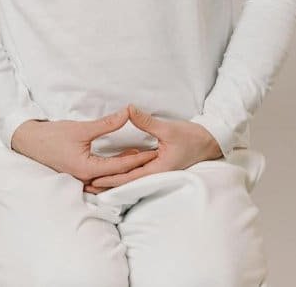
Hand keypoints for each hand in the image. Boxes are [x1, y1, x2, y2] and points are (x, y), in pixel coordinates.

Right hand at [10, 108, 158, 190]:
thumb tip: (127, 114)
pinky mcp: (79, 175)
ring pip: (110, 180)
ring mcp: (81, 179)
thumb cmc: (52, 136)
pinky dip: (113, 171)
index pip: (120, 166)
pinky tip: (121, 161)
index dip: (140, 158)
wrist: (29, 142)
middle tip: (154, 157)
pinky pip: (101, 177)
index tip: (155, 151)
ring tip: (141, 159)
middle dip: (136, 168)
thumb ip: (106, 124)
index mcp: (87, 169)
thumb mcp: (81, 129)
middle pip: (118, 177)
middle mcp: (86, 179)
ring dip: (125, 171)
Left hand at [86, 105, 223, 191]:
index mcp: (158, 169)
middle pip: (127, 182)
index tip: (93, 179)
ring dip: (113, 180)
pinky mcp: (157, 166)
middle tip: (87, 186)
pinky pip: (137, 172)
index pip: (129, 177)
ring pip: (131, 178)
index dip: (111, 179)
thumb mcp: (168, 128)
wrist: (208, 141)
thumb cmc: (191, 136)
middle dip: (108, 184)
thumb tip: (128, 110)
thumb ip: (146, 121)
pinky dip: (123, 173)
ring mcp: (156, 171)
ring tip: (93, 182)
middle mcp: (156, 174)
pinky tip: (112, 171)